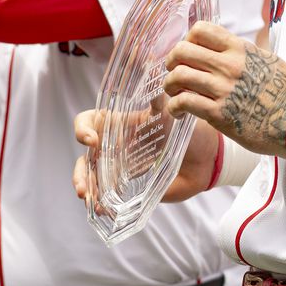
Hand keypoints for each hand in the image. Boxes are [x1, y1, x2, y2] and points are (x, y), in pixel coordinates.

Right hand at [71, 109, 221, 203]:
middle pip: (86, 155)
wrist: (206, 158)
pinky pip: (108, 194)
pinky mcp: (130, 185)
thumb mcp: (172, 112)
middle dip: (80, 170)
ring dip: (85, 187)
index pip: (89, 121)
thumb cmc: (188, 130)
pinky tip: (102, 209)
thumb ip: (160, 99)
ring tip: (87, 199)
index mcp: (119, 124)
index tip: (92, 140)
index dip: (83, 128)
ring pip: (92, 176)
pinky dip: (101, 202)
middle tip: (83, 186)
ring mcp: (121, 166)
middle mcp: (115, 145)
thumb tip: (156, 75)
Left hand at [164, 21, 285, 156]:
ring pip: (178, 76)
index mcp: (239, 49)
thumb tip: (228, 47)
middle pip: (182, 51)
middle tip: (173, 72)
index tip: (188, 52)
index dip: (188, 39)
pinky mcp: (218, 113)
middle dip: (171, 61)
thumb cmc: (285, 91)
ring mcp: (222, 89)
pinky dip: (174, 107)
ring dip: (170, 85)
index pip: (201, 30)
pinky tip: (179, 113)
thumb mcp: (268, 60)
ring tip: (174, 94)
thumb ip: (244, 52)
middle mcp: (228, 65)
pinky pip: (184, 102)